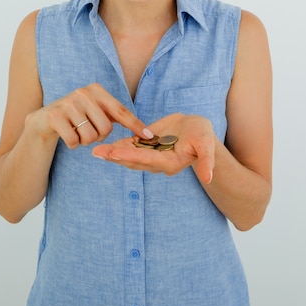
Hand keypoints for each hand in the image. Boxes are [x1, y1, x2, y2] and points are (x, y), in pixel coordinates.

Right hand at [33, 83, 152, 148]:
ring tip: (76, 131)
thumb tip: (144, 130)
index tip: (149, 136)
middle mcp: (83, 92)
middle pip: (106, 128)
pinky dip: (73, 144)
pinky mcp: (55, 116)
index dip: (135, 125)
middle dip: (99, 136)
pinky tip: (66, 135)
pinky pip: (74, 142)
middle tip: (88, 130)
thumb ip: (114, 115)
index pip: (120, 110)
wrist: (44, 121)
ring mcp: (68, 103)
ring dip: (85, 141)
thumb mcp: (95, 111)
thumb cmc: (76, 117)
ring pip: (90, 137)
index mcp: (96, 90)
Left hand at [92, 113, 214, 183]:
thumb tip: (208, 177)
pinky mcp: (147, 145)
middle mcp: (157, 162)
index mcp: (170, 163)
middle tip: (98, 152)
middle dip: (115, 156)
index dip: (131, 155)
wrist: (196, 129)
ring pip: (129, 155)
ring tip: (96, 151)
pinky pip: (131, 146)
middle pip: (133, 160)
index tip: (115, 152)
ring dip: (112, 153)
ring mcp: (151, 154)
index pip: (148, 159)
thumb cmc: (202, 134)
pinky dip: (118, 145)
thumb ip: (206, 161)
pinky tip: (104, 144)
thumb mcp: (207, 145)